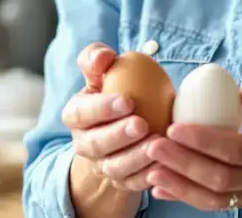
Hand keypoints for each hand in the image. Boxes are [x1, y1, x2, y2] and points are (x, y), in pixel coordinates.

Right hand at [63, 43, 156, 192]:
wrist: (122, 125)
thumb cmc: (113, 91)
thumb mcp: (102, 73)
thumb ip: (97, 58)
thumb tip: (103, 57)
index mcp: (76, 115)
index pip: (81, 113)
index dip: (101, 109)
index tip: (128, 101)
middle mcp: (84, 144)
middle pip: (96, 144)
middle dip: (118, 135)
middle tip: (141, 124)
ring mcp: (102, 165)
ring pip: (115, 167)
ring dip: (136, 157)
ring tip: (157, 143)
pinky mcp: (122, 182)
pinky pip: (134, 183)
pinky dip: (149, 176)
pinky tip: (166, 163)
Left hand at [144, 80, 241, 209]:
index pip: (237, 149)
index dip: (203, 140)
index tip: (174, 127)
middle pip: (220, 177)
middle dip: (182, 163)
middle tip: (153, 144)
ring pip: (214, 198)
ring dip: (179, 184)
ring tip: (150, 167)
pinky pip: (213, 206)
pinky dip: (184, 197)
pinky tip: (160, 185)